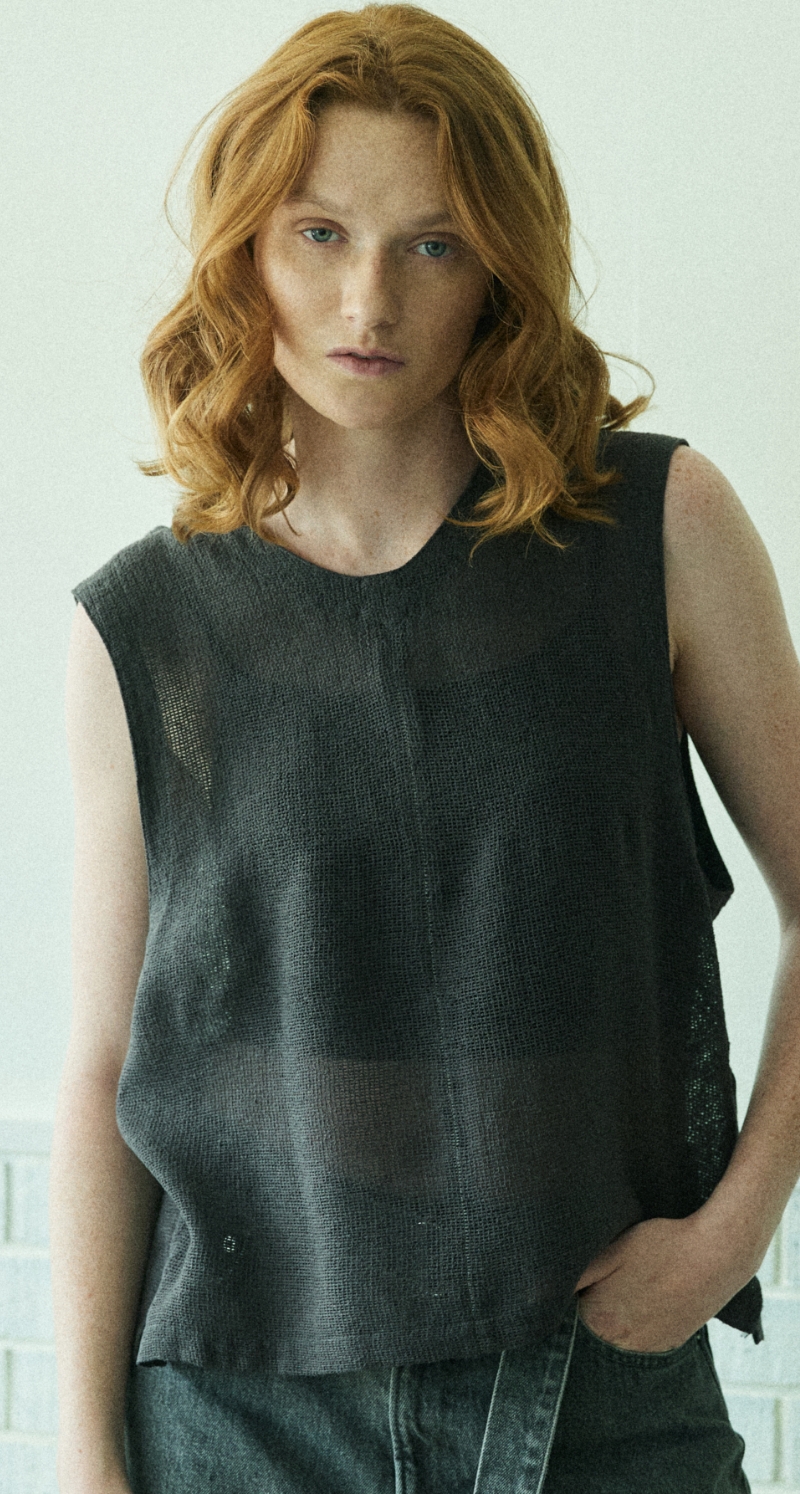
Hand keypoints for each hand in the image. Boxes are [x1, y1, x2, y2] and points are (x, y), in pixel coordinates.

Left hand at [573, 1213, 754, 1352]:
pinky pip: (643, 1340)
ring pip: (618, 1337)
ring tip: (631, 1286)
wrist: (718, 1254)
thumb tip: (546, 1290)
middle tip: (609, 1278)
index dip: (572, 1294)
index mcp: (599, 1320)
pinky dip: (640, 1323)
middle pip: (591, 1331)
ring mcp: (650, 1349)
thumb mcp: (612, 1251)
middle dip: (592, 1306)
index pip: (567, 1316)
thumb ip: (577, 1274)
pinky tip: (648, 1297)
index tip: (583, 1278)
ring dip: (617, 1317)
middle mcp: (622, 1345)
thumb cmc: (663, 1246)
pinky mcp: (672, 1345)